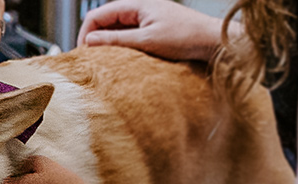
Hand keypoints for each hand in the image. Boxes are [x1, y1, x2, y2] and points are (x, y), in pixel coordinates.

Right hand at [75, 0, 238, 61]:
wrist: (215, 42)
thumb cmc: (188, 38)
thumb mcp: (147, 41)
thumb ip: (116, 40)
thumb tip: (90, 42)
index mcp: (137, 4)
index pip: (98, 15)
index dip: (85, 34)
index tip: (82, 54)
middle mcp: (141, 8)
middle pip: (106, 21)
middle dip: (95, 39)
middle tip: (90, 61)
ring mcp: (148, 19)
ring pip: (118, 30)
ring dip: (109, 44)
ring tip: (105, 63)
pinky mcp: (156, 30)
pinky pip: (131, 36)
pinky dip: (123, 47)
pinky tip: (123, 61)